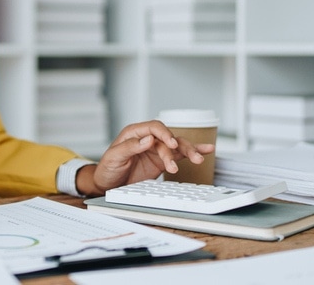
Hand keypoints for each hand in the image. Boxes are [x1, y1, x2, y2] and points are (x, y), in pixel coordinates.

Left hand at [74, 120, 215, 195]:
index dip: (163, 133)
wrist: (108, 185)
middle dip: (178, 146)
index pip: (153, 128)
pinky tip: (206, 150)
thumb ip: (130, 147)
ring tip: (199, 159)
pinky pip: (179, 155)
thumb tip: (148, 138)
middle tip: (187, 156)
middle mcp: (147, 139)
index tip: (170, 143)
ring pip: (176, 146)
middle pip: (168, 137)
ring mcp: (156, 150)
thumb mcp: (114, 157)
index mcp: (134, 133)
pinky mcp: (162, 161)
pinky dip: (192, 153)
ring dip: (189, 151)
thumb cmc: (107, 169)